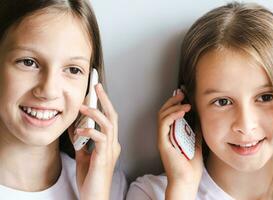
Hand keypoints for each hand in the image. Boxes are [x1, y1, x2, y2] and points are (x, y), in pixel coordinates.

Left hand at [69, 83, 119, 199]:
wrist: (94, 197)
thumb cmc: (90, 179)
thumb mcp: (83, 156)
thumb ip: (81, 142)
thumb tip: (75, 127)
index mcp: (109, 143)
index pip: (108, 118)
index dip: (103, 103)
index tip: (96, 91)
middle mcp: (113, 144)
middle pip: (113, 116)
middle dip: (104, 99)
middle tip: (96, 86)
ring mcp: (110, 150)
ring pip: (109, 124)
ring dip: (95, 113)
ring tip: (83, 106)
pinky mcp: (104, 158)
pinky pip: (100, 139)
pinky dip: (89, 132)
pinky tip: (79, 131)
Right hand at [157, 90, 202, 199]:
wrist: (188, 181)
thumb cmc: (190, 167)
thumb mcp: (196, 144)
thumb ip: (195, 132)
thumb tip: (200, 120)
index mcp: (172, 135)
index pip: (170, 114)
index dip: (176, 103)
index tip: (185, 95)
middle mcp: (165, 135)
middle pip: (164, 112)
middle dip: (173, 100)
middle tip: (182, 93)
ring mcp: (163, 138)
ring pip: (162, 115)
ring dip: (173, 106)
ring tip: (184, 101)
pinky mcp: (163, 142)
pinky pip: (164, 124)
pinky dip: (172, 115)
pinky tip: (182, 112)